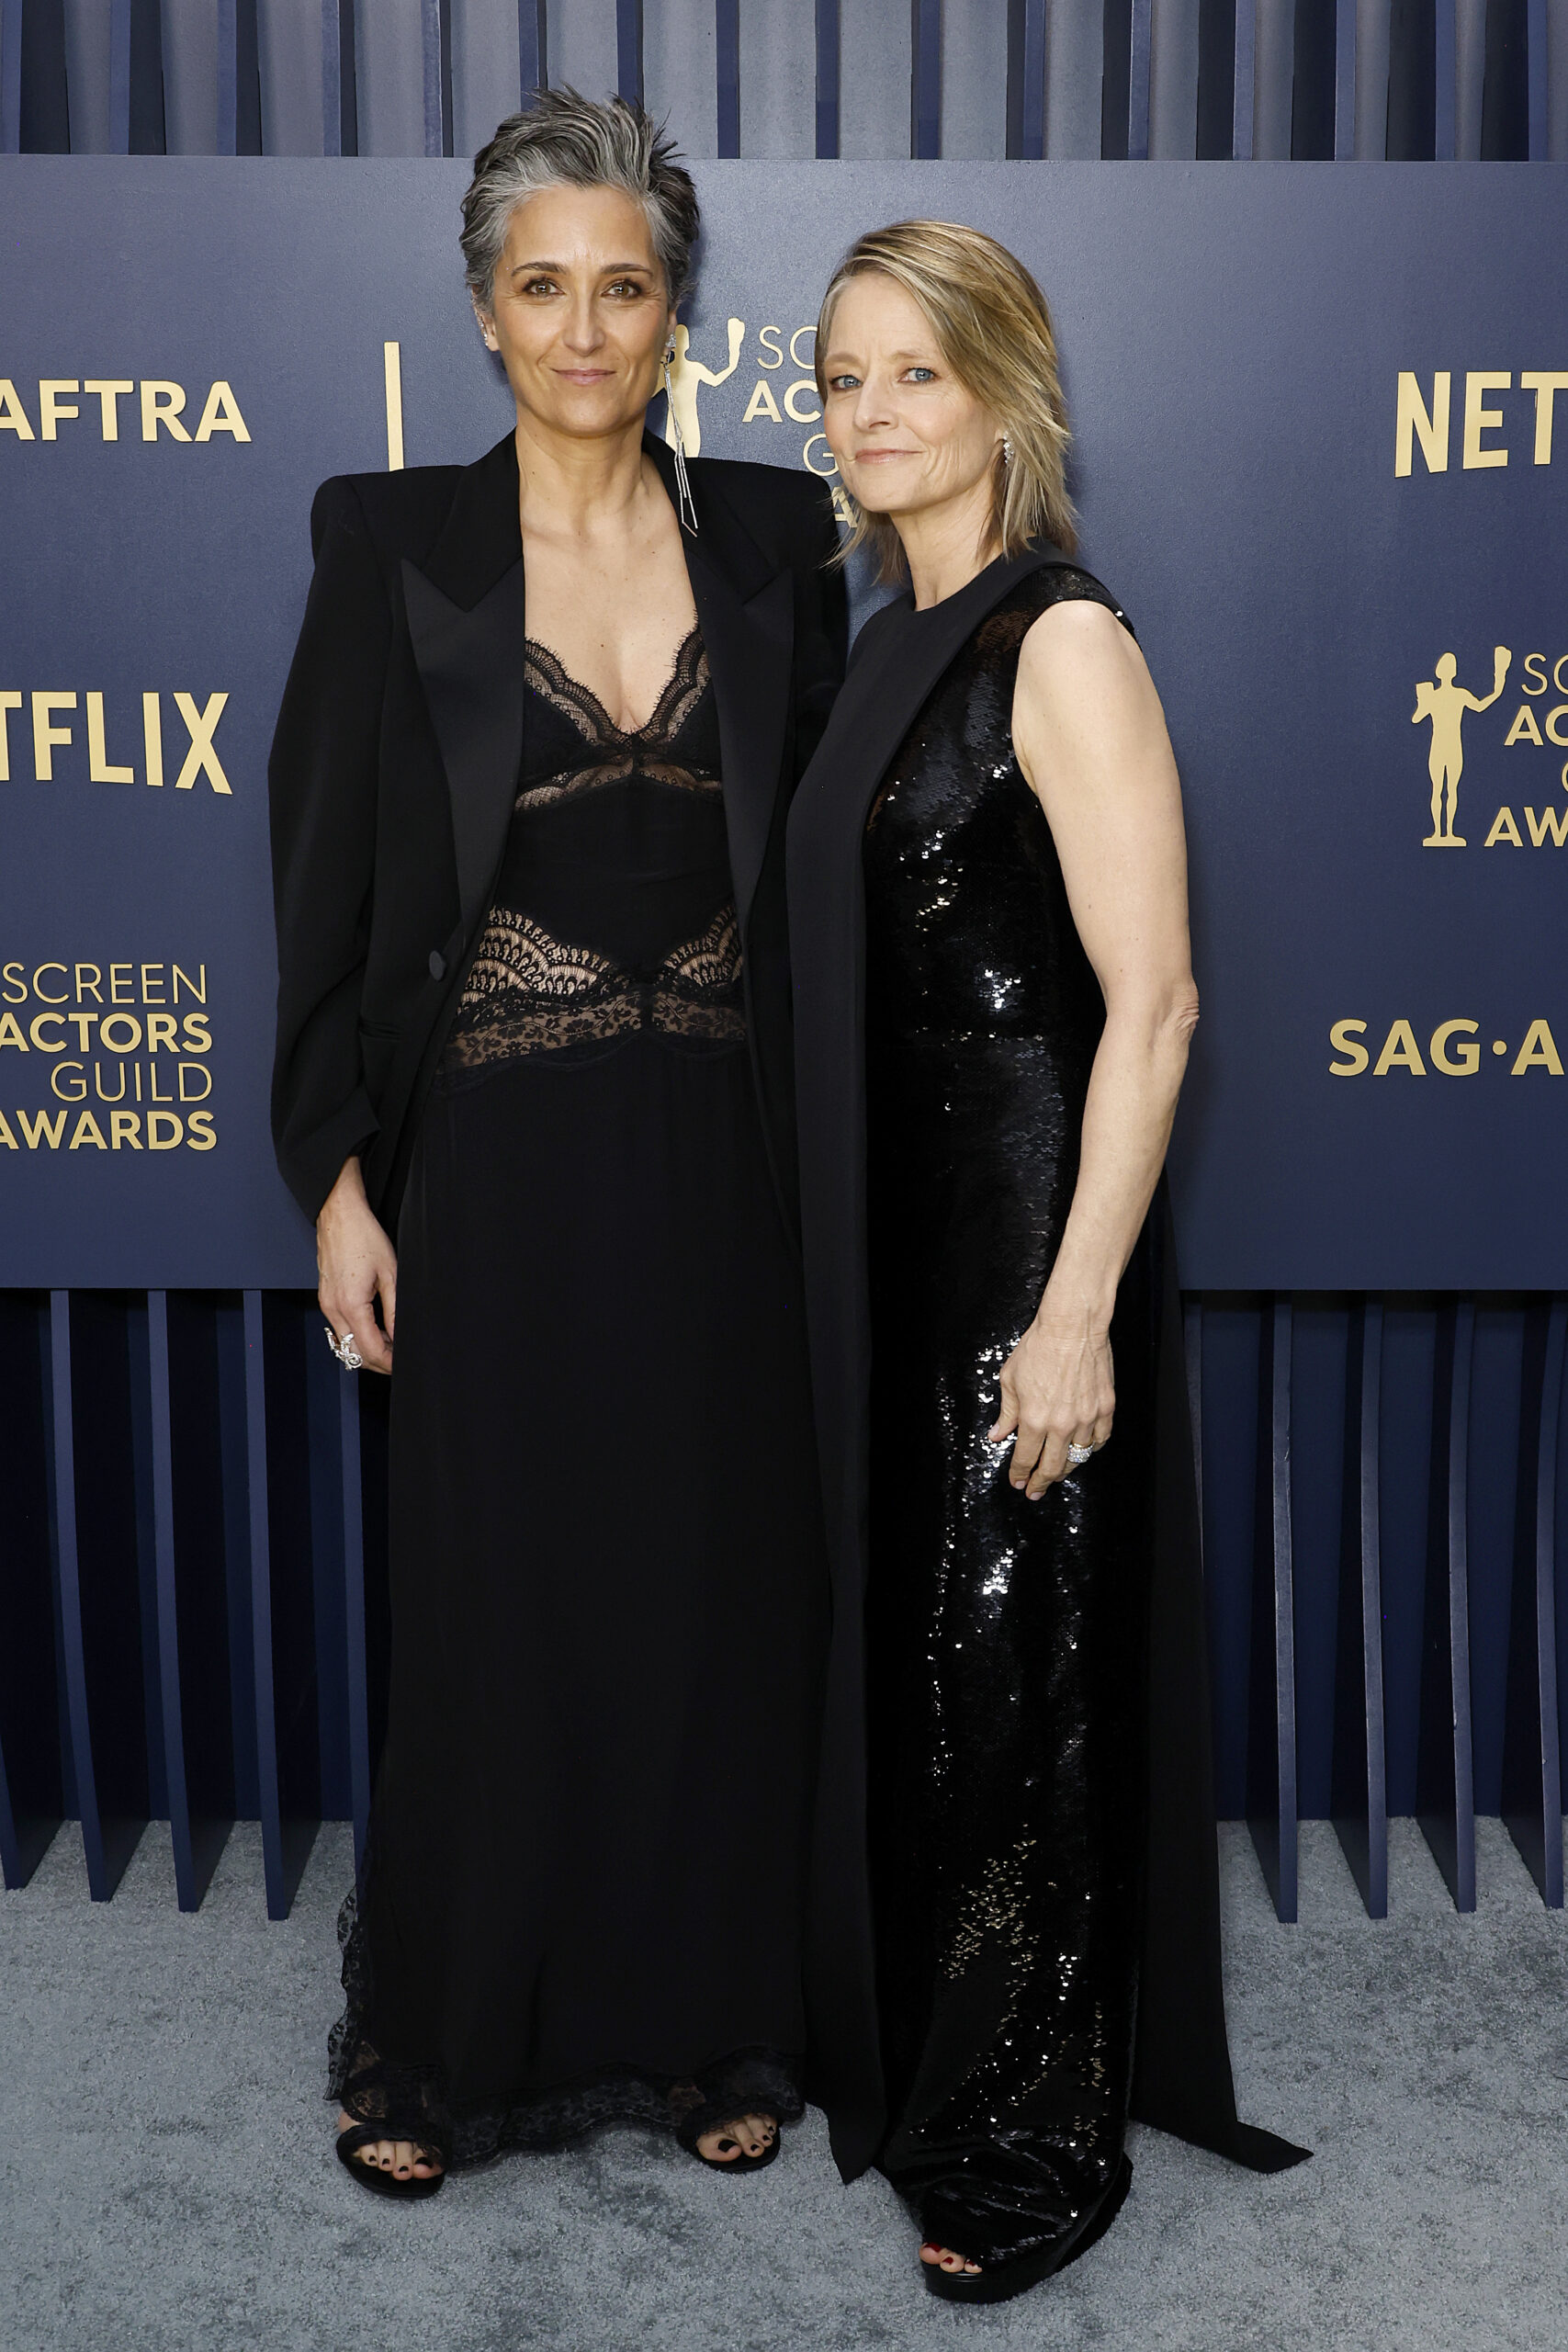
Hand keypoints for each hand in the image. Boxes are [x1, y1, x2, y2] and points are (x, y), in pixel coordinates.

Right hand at [317, 1155, 396, 1375]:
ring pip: (344, 1343)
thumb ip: (395, 1310)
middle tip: (400, 1359)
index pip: (370, 1349)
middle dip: (378, 1362)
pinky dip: (356, 1336)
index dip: (389, 1362)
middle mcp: (333, 1308)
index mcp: (350, 1304)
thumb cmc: (363, 1236)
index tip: (404, 1364)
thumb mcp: (391, 1274)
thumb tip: (400, 1336)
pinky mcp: (326, 1298)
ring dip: (367, 1349)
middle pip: (354, 1352)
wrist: (339, 1215)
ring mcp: (326, 1304)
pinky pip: (339, 1328)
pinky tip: (375, 1330)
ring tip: (391, 1344)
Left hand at [989, 1309, 1113, 1500]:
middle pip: (1053, 1467)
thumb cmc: (1040, 1347)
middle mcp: (1061, 1424)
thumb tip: (998, 1434)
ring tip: (1057, 1473)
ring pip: (1078, 1458)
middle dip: (1041, 1483)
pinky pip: (1100, 1440)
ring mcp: (1087, 1418)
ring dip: (1066, 1469)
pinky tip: (1083, 1451)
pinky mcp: (1105, 1408)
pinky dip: (1091, 1450)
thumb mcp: (1010, 1380)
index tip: (1018, 1482)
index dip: (1020, 1474)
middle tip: (1035, 1490)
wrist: (1073, 1326)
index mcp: (1034, 1419)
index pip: (1025, 1458)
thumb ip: (1006, 1412)